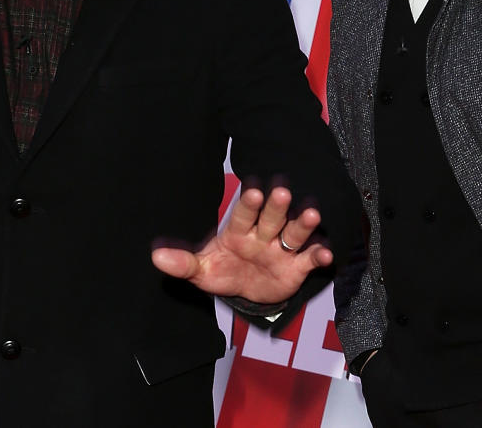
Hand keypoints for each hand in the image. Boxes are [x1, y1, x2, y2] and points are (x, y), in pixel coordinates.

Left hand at [151, 186, 333, 303]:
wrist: (248, 292)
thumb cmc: (223, 271)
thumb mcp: (201, 271)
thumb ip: (182, 263)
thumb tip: (155, 256)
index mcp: (237, 231)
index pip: (242, 214)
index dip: (247, 203)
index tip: (251, 188)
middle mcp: (262, 235)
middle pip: (270, 217)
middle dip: (277, 206)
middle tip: (282, 190)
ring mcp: (281, 248)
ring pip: (293, 232)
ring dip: (303, 223)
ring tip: (312, 213)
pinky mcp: (298, 266)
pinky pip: (310, 258)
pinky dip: (319, 255)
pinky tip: (327, 253)